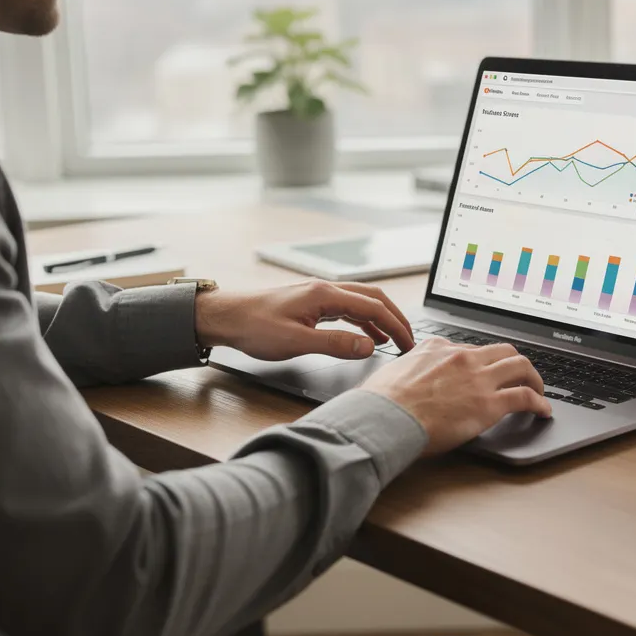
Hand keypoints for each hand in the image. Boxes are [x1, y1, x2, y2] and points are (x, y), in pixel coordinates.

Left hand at [194, 280, 414, 361]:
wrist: (225, 317)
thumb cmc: (253, 327)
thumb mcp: (296, 342)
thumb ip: (335, 344)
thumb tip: (369, 346)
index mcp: (325, 294)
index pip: (374, 307)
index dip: (396, 326)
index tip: (410, 345)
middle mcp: (326, 289)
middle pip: (374, 299)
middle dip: (396, 319)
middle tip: (410, 341)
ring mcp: (319, 295)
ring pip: (362, 303)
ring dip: (381, 320)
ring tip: (395, 341)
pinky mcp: (312, 303)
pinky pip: (347, 309)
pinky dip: (363, 322)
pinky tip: (367, 337)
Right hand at [362, 337, 551, 455]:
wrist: (385, 417)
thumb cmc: (382, 401)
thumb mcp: (395, 370)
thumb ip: (412, 368)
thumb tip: (409, 377)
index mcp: (438, 347)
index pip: (471, 348)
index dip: (483, 361)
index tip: (487, 370)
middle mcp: (462, 357)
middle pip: (503, 350)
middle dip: (516, 362)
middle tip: (521, 375)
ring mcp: (478, 379)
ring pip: (521, 366)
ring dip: (534, 378)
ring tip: (538, 389)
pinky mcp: (489, 404)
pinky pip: (525, 397)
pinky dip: (539, 402)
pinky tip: (543, 410)